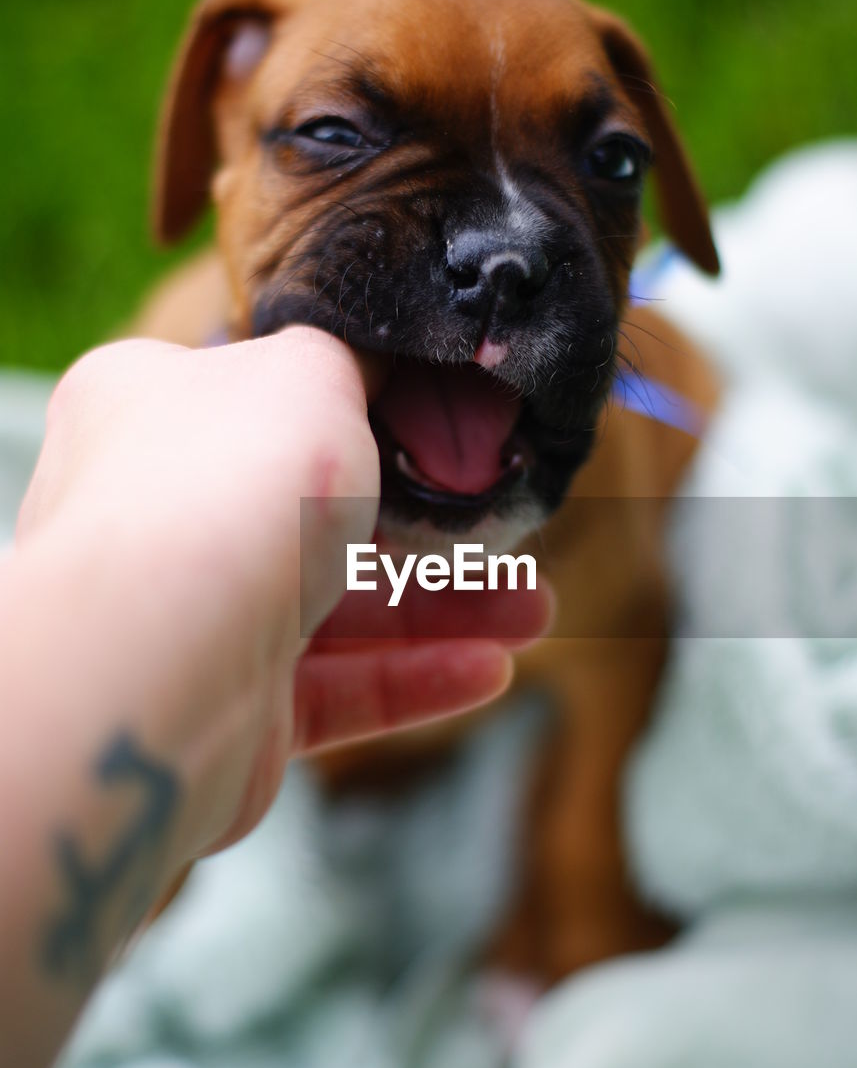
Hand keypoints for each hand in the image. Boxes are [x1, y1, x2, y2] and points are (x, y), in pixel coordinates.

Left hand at [16, 328, 550, 859]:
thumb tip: (375, 357)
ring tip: (534, 614)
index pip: (259, 403)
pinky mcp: (227, 711)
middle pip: (316, 517)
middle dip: (428, 529)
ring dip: (442, 613)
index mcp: (154, 410)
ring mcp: (193, 617)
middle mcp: (163, 513)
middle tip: (507, 536)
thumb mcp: (308, 372)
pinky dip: (411, 679)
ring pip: (338, 612)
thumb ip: (350, 360)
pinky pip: (334, 692)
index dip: (351, 411)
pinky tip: (489, 671)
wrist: (163, 652)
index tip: (432, 427)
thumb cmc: (230, 484)